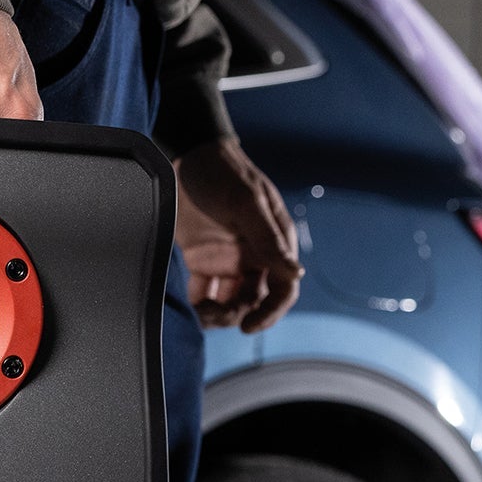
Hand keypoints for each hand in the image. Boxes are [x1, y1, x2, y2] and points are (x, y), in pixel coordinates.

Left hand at [175, 136, 302, 331]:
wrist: (185, 155)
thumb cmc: (222, 173)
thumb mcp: (246, 203)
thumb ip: (268, 239)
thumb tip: (296, 274)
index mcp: (272, 244)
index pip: (282, 289)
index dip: (270, 313)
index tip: (248, 326)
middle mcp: (254, 256)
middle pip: (254, 302)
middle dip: (237, 315)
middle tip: (214, 316)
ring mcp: (228, 260)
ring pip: (230, 303)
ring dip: (218, 315)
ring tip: (201, 313)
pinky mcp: (201, 261)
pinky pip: (203, 294)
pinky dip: (198, 305)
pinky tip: (190, 306)